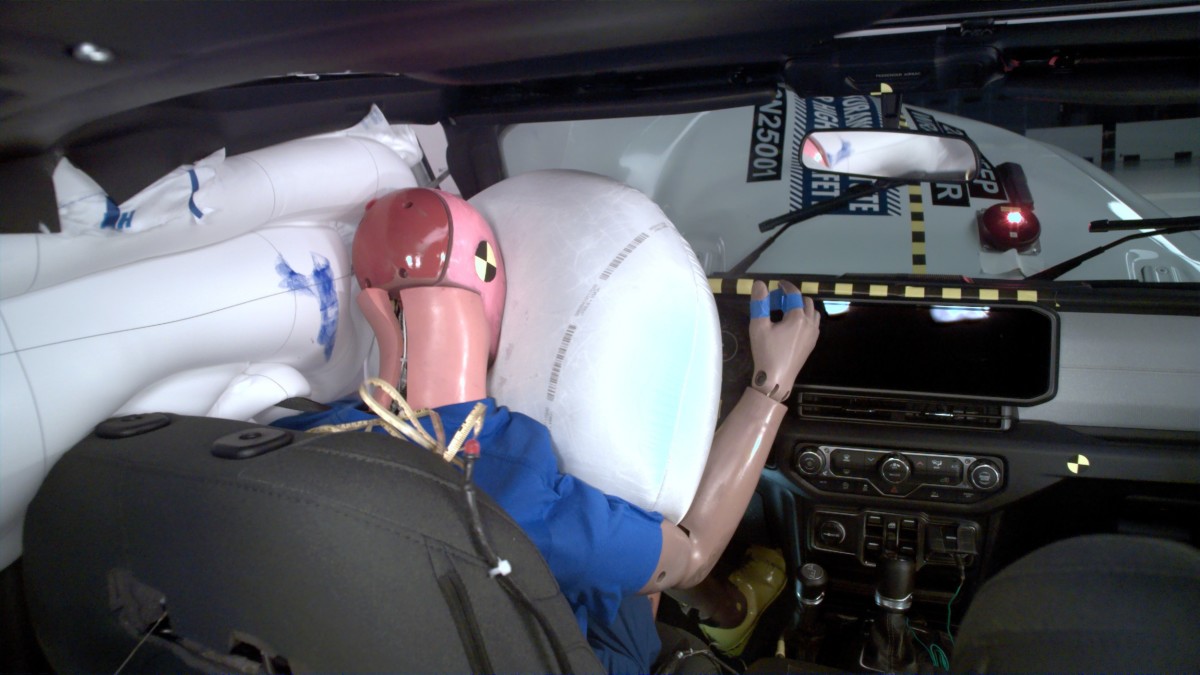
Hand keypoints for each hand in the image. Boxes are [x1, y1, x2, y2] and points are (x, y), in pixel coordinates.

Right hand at [748, 280, 819, 401]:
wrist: (777, 379)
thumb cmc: (766, 352)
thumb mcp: (758, 326)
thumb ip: (759, 303)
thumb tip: (760, 284)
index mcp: (798, 318)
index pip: (794, 295)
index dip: (786, 287)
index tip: (778, 284)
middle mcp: (810, 324)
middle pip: (806, 302)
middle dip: (793, 297)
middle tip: (778, 300)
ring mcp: (813, 335)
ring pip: (813, 313)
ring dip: (802, 307)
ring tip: (787, 311)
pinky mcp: (811, 344)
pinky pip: (813, 324)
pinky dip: (805, 318)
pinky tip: (792, 325)